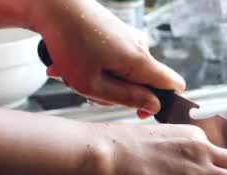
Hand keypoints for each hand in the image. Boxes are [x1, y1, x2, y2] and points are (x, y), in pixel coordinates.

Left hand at [30, 0, 184, 114]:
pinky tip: (72, 63)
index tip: (140, 112)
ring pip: (123, 73)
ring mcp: (128, 38)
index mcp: (139, 60)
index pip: (173, 85)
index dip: (162, 104)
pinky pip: (112, 61)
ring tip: (74, 73)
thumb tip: (154, 106)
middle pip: (142, 84)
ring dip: (99, 80)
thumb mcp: (93, 83)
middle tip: (89, 90)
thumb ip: (127, 98)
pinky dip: (93, 67)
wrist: (52, 5)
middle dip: (117, 93)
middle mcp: (140, 46)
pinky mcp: (116, 34)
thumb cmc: (68, 41)